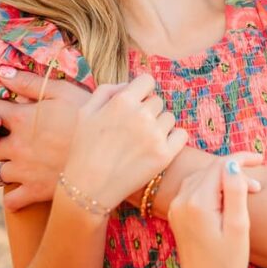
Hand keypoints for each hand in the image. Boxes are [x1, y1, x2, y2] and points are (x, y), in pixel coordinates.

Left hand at [0, 65, 90, 211]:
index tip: (1, 109)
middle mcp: (15, 145)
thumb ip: (29, 82)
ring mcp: (23, 171)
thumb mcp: (62, 91)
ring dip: (1, 167)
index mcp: (20, 119)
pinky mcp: (34, 192)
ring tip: (16, 162)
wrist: (108, 154)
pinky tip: (22, 188)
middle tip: (7, 136)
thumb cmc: (88, 117)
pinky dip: (12, 197)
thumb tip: (0, 72)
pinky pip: (10, 201)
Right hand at [62, 73, 188, 212]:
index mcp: (123, 101)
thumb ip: (107, 90)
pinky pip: (181, 135)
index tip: (135, 103)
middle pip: (157, 101)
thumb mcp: (86, 111)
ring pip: (169, 117)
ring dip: (159, 125)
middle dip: (147, 111)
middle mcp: (142, 115)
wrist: (89, 186)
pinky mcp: (165, 154)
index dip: (141, 91)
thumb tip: (128, 85)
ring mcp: (156, 135)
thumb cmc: (84, 148)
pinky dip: (173, 139)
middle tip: (133, 129)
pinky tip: (158, 146)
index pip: (147, 80)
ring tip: (142, 140)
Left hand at [168, 157, 254, 267]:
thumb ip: (236, 192)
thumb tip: (232, 164)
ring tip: (246, 191)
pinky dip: (211, 186)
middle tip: (258, 187)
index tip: (260, 159)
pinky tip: (226, 197)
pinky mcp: (176, 215)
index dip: (241, 159)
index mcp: (196, 203)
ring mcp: (176, 209)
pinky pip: (193, 188)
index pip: (219, 166)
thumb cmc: (231, 261)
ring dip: (223, 178)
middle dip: (234, 171)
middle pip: (210, 170)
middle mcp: (180, 202)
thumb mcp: (239, 227)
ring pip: (201, 177)